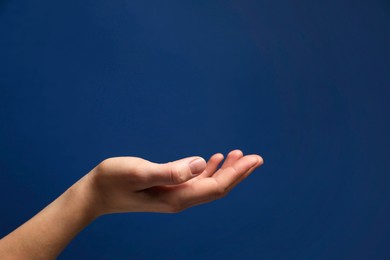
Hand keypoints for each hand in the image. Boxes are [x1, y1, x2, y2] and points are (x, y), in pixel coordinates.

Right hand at [85, 150, 262, 214]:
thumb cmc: (113, 181)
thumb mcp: (140, 172)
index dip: (237, 174)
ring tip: (240, 155)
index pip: (216, 187)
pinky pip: (196, 181)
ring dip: (226, 171)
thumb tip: (202, 164)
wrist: (95, 194)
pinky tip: (214, 160)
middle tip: (257, 158)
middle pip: (217, 188)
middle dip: (238, 173)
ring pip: (209, 184)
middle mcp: (180, 199)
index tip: (254, 160)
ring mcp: (174, 195)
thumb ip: (171, 171)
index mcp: (177, 198)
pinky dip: (209, 170)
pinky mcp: (168, 189)